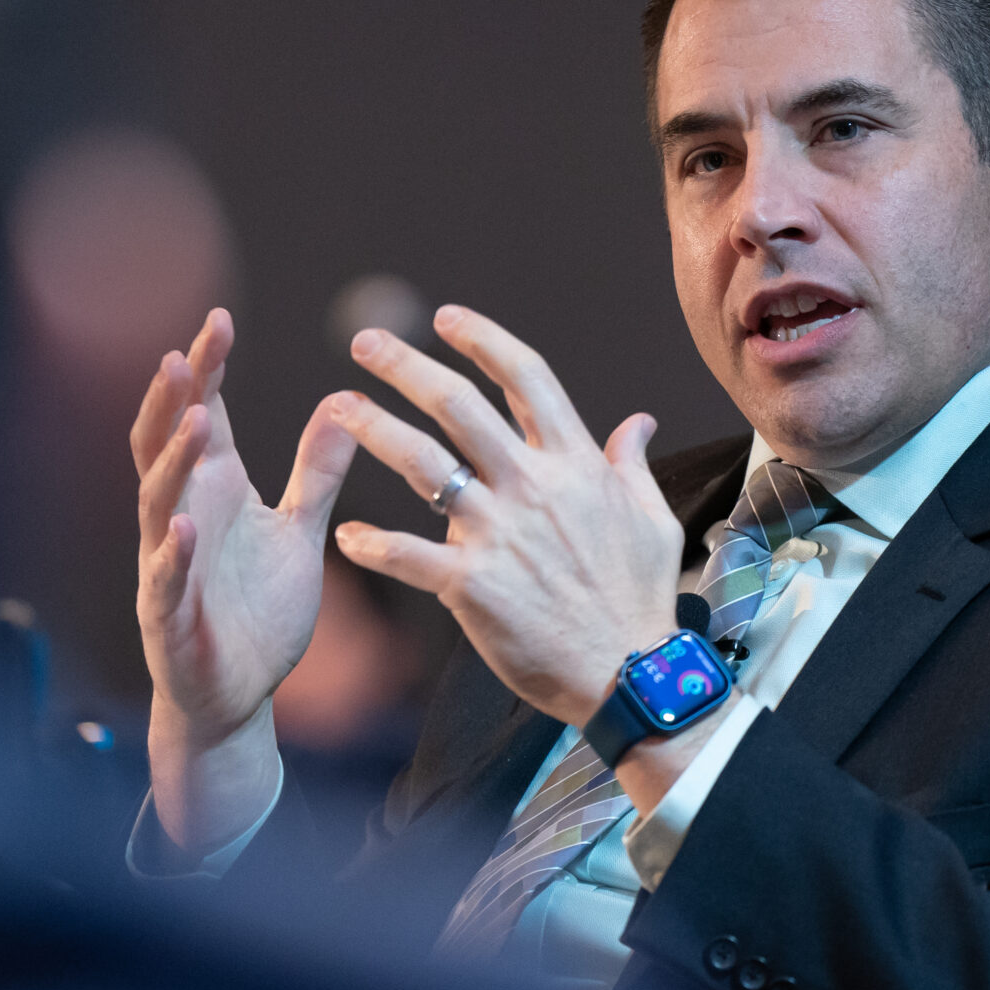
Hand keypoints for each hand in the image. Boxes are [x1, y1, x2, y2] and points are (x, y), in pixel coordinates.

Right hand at [134, 309, 355, 849]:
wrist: (234, 697)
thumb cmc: (258, 613)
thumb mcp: (299, 532)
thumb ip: (318, 473)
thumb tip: (345, 405)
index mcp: (213, 492)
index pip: (203, 416)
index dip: (206, 370)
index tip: (219, 319)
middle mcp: (182, 517)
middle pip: (166, 444)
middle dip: (174, 398)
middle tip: (185, 351)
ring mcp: (168, 565)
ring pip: (160, 502)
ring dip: (174, 462)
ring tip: (195, 419)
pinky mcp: (169, 617)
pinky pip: (166, 580)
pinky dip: (174, 553)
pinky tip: (185, 528)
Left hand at [329, 306, 682, 726]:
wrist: (628, 671)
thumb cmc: (640, 597)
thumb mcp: (652, 517)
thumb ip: (631, 462)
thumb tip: (639, 421)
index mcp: (574, 463)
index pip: (526, 378)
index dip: (483, 340)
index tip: (445, 318)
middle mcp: (531, 486)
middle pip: (459, 405)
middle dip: (407, 366)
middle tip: (363, 341)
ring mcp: (499, 533)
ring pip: (424, 464)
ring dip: (374, 429)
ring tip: (336, 407)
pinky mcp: (472, 584)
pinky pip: (407, 556)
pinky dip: (372, 545)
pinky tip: (345, 537)